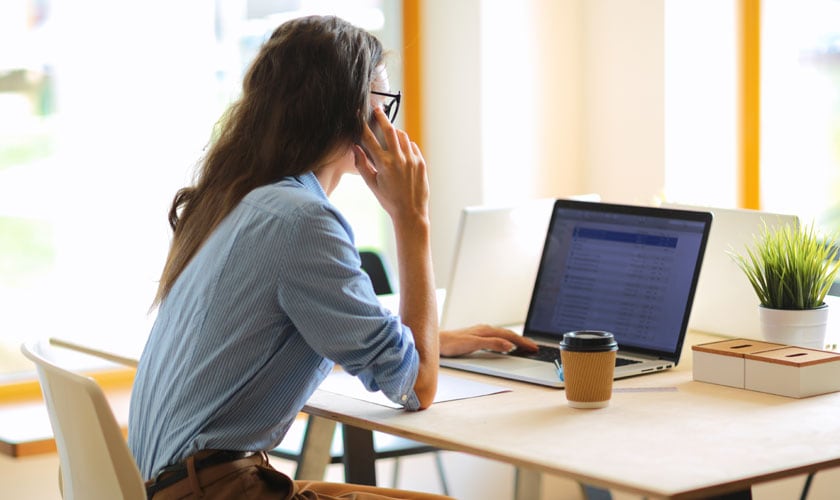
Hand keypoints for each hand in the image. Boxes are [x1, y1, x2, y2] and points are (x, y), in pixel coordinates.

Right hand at [354, 107, 428, 222]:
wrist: (410, 212)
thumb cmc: (389, 200)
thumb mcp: (372, 184)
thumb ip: (362, 165)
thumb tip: (355, 148)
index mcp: (383, 164)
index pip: (369, 139)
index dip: (362, 125)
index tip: (358, 115)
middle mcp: (399, 159)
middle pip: (389, 130)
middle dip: (382, 117)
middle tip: (377, 110)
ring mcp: (412, 160)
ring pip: (403, 136)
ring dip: (395, 131)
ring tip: (390, 130)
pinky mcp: (421, 163)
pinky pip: (412, 146)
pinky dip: (406, 144)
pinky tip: (401, 148)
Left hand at [439, 325, 538, 357]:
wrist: (437, 342)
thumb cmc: (452, 343)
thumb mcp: (473, 344)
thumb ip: (492, 344)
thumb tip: (509, 345)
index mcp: (486, 330)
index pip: (510, 336)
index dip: (523, 342)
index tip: (534, 348)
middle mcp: (485, 329)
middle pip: (508, 334)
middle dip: (522, 341)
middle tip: (535, 347)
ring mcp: (481, 332)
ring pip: (503, 336)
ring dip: (515, 340)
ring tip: (525, 346)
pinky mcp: (477, 337)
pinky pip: (496, 338)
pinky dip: (506, 341)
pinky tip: (506, 345)